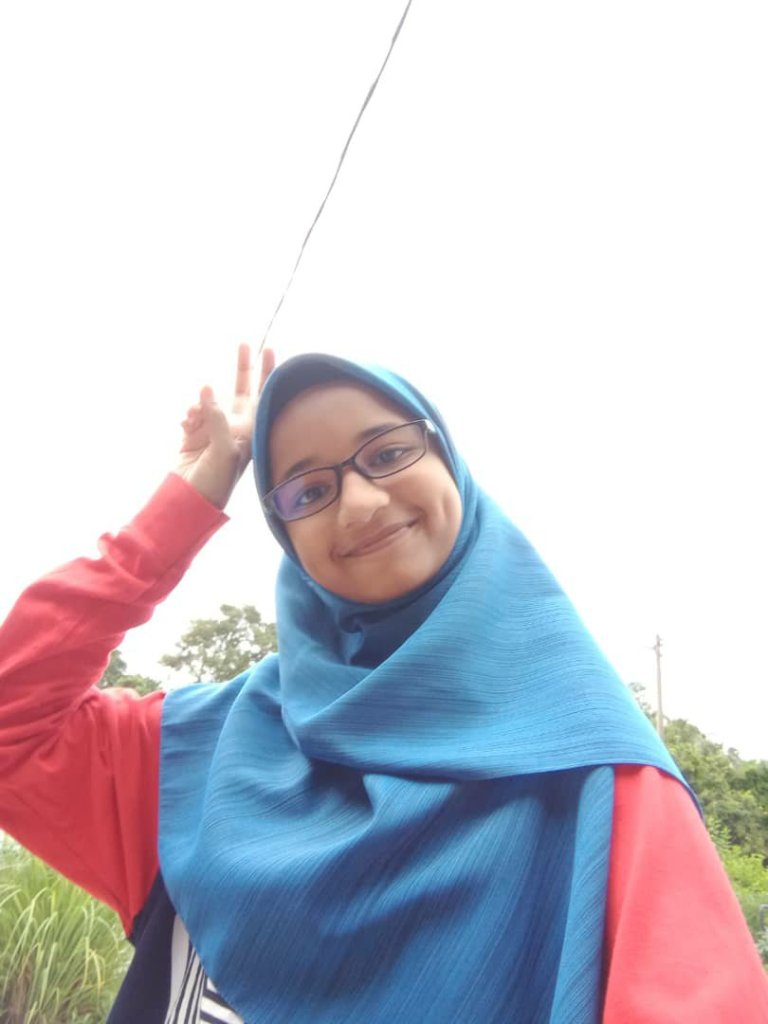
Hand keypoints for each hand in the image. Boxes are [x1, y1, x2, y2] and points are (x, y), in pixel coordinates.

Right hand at [174, 344, 275, 508]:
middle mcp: (235, 428)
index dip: (267, 373)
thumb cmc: (216, 482)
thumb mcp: (223, 452)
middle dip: (242, 368)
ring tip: (193, 418)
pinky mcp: (194, 434)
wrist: (189, 500)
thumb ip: (217, 418)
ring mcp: (214, 430)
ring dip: (200, 403)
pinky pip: (191, 412)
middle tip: (244, 344)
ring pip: (209, 401)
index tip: (269, 349)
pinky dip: (188, 414)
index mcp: (250, 432)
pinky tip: (185, 424)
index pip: (262, 397)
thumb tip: (207, 389)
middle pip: (240, 390)